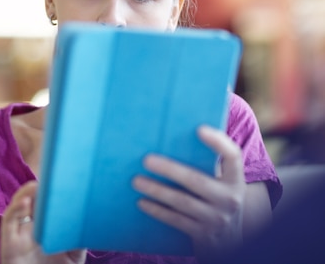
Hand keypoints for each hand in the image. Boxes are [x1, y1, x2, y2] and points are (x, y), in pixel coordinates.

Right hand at [0, 181, 85, 263]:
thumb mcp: (73, 256)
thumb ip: (78, 239)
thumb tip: (90, 220)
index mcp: (42, 227)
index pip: (43, 202)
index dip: (48, 189)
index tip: (61, 175)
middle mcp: (28, 228)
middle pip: (29, 199)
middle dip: (38, 187)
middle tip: (51, 175)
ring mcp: (17, 235)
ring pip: (16, 206)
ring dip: (25, 193)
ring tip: (37, 185)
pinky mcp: (8, 244)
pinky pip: (8, 222)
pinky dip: (16, 210)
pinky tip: (26, 204)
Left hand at [132, 125, 245, 262]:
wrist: (230, 242)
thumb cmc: (215, 201)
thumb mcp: (220, 184)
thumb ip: (205, 166)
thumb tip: (170, 139)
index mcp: (235, 180)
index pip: (233, 156)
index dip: (218, 142)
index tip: (198, 128)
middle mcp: (230, 199)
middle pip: (197, 181)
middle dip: (170, 169)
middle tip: (146, 159)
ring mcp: (218, 219)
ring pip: (183, 202)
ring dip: (157, 190)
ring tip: (136, 181)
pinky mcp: (204, 236)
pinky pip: (177, 221)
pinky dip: (158, 211)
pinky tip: (142, 202)